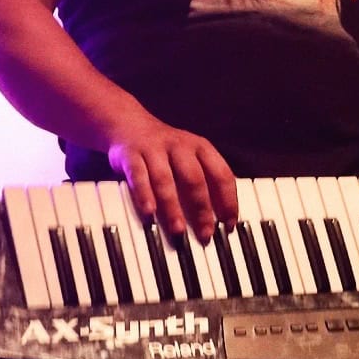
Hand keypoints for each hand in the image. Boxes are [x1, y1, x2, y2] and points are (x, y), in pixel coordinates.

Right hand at [106, 102, 237, 241]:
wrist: (130, 124)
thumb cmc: (166, 151)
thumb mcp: (191, 158)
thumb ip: (205, 182)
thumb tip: (221, 219)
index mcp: (201, 148)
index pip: (222, 175)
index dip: (228, 201)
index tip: (229, 224)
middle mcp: (180, 147)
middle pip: (195, 179)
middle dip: (202, 209)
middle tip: (205, 234)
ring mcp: (154, 150)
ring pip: (165, 180)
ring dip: (172, 207)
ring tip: (178, 230)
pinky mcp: (131, 155)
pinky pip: (138, 177)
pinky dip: (144, 195)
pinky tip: (149, 212)